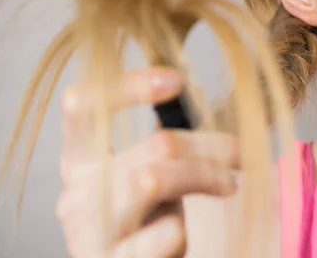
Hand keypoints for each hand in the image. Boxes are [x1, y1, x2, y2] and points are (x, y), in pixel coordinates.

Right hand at [55, 67, 238, 256]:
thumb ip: (160, 143)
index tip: (177, 80)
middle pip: (156, 144)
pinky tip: (181, 229)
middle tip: (240, 150)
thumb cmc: (143, 220)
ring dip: (205, 175)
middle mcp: (76, 193)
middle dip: (210, 143)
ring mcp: (89, 233)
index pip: (81, 104)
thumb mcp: (142, 173)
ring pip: (154, 178)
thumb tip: (198, 93)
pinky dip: (177, 229)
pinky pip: (159, 236)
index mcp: (79, 161)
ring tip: (229, 183)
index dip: (128, 85)